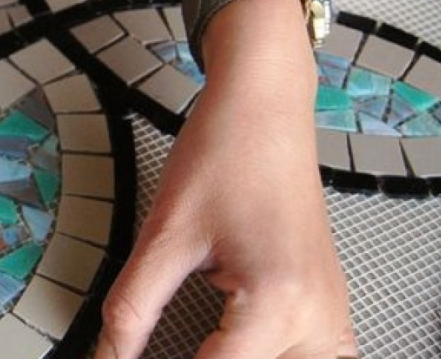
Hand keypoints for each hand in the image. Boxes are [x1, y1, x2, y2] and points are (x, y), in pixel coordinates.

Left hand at [95, 0, 356, 358]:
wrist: (265, 107)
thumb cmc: (226, 152)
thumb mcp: (164, 234)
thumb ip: (132, 307)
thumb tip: (109, 356)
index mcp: (277, 303)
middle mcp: (317, 318)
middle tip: (148, 351)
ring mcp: (331, 315)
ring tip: (198, 346)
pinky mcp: (329, 306)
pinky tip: (235, 350)